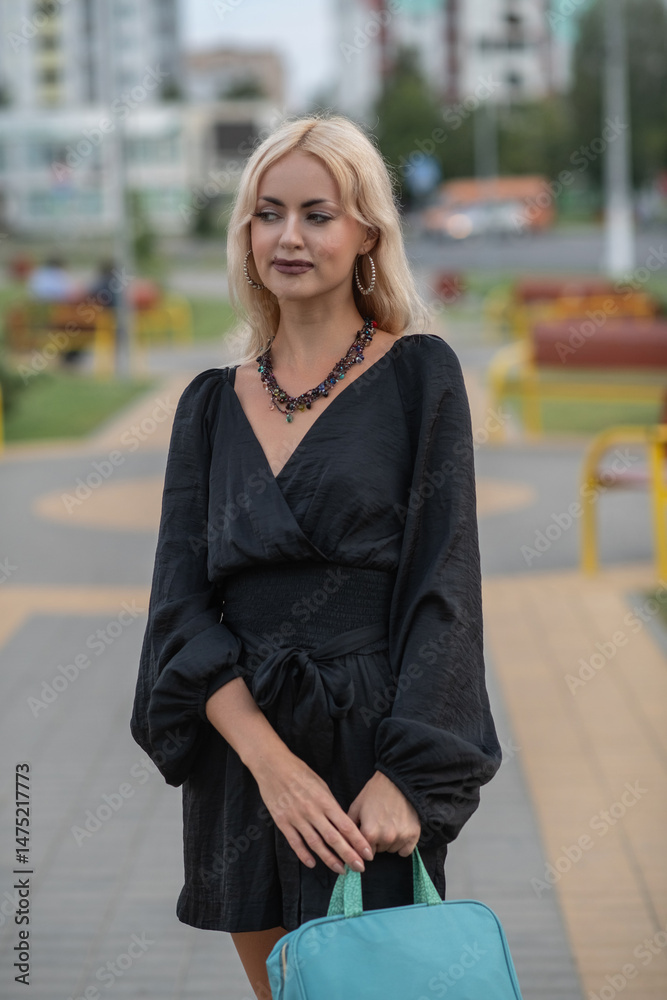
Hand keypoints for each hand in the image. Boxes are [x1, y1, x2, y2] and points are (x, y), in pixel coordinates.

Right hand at [252, 749, 373, 875]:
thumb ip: (330, 805)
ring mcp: (297, 818)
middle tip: (360, 868)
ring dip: (329, 859)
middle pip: (334, 838)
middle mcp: (312, 811)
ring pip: (316, 843)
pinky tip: (312, 863)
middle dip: (348, 855)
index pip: (346, 825)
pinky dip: (304, 854)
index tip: (368, 854)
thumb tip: (342, 824)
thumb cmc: (300, 772)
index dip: (358, 841)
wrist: (273, 766)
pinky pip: (295, 842)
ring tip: (340, 870)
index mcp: (325, 800)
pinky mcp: (282, 822)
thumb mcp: (321, 785)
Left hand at [347, 770, 420, 858]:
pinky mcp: (413, 835)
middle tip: (379, 824)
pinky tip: (399, 832)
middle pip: (378, 851)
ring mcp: (401, 837)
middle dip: (376, 842)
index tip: (366, 835)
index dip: (364, 843)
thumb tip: (344, 843)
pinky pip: (405, 851)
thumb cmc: (375, 792)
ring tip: (389, 823)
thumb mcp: (356, 806)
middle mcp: (386, 838)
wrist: (398, 780)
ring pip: (391, 850)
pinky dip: (402, 845)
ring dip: (389, 842)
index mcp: (369, 833)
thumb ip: (349, 827)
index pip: (363, 852)